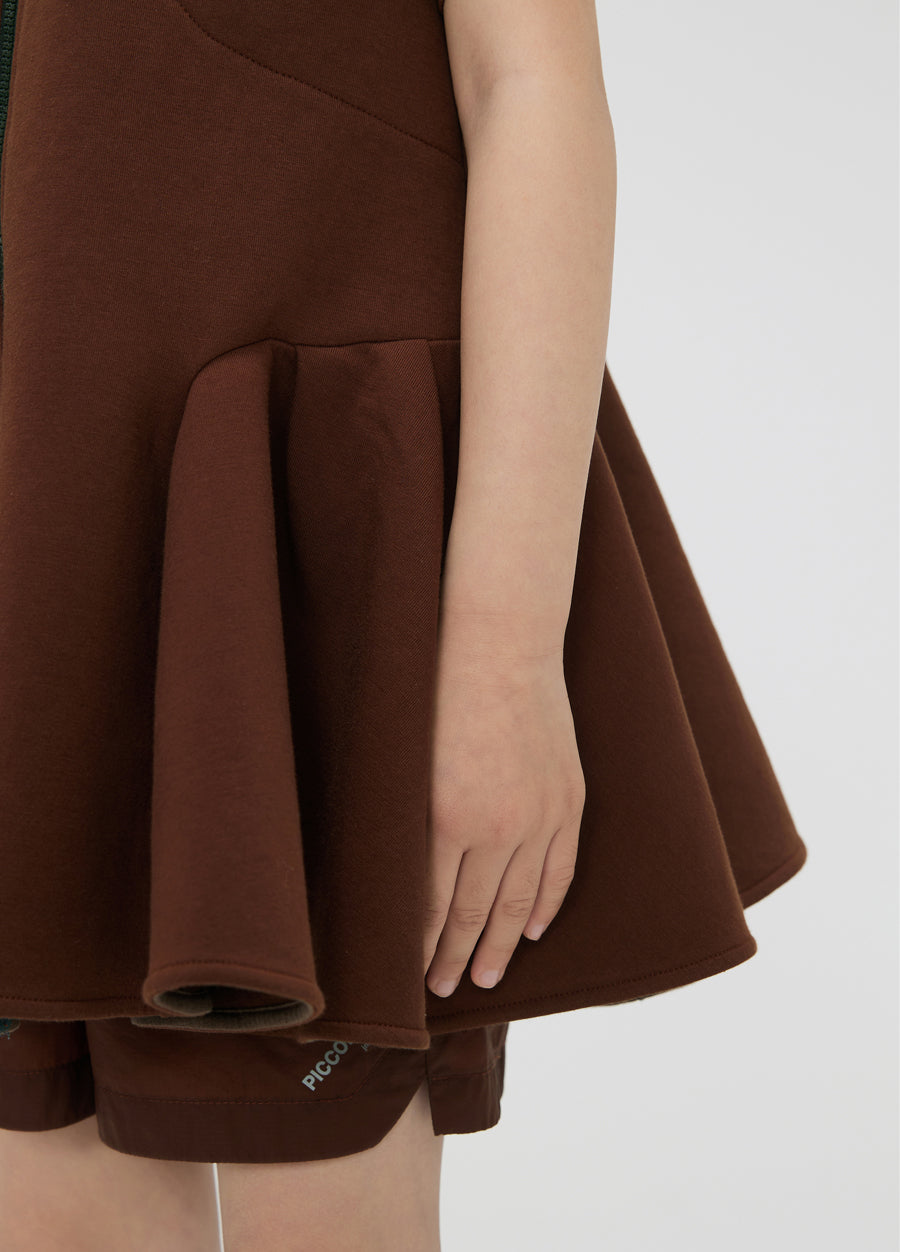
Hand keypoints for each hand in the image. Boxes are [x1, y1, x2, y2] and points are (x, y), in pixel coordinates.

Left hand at [423, 624, 584, 996]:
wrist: (501, 645)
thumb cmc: (438, 690)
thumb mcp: (407, 759)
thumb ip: (406, 821)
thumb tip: (392, 878)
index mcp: (447, 818)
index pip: (431, 906)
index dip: (421, 948)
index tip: (412, 979)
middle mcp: (498, 827)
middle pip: (473, 913)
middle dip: (456, 958)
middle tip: (446, 990)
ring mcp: (540, 816)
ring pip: (519, 902)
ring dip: (499, 944)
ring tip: (486, 978)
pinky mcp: (569, 800)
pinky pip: (560, 870)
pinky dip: (545, 905)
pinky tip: (530, 930)